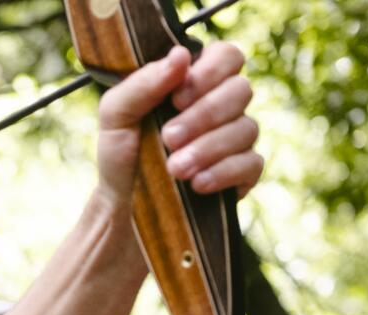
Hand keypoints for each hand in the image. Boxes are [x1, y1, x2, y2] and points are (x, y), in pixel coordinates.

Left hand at [94, 42, 262, 210]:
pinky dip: (223, 172)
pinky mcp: (242, 173)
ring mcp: (235, 139)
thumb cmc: (121, 153)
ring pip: (246, 128)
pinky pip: (251, 164)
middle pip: (241, 90)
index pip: (226, 57)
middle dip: (204, 115)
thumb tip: (181, 55)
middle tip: (169, 138)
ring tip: (174, 168)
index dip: (208, 73)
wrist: (122, 205)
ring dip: (208, 148)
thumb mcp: (116, 115)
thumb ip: (143, 83)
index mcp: (195, 82)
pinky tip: (197, 183)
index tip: (176, 99)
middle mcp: (222, 106)